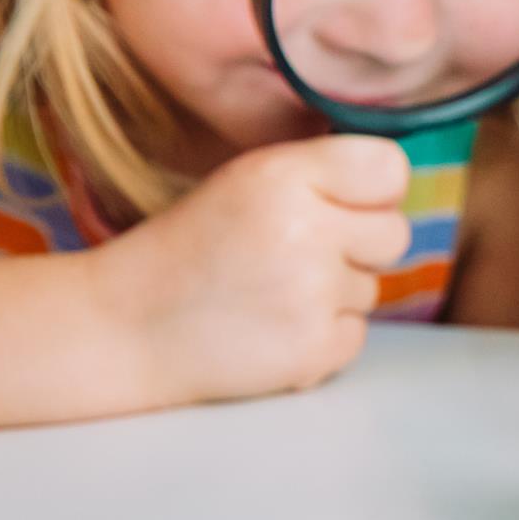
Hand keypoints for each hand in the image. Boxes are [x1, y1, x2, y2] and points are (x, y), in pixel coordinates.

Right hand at [104, 136, 412, 405]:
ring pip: (373, 288)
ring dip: (332, 294)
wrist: (120, 328)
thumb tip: (397, 182)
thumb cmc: (192, 248)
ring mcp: (311, 295)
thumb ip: (321, 174)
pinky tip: (270, 329)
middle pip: (395, 234)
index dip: (374, 191)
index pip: (389, 169)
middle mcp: (304, 230)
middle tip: (294, 254)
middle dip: (357, 245)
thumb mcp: (247, 181)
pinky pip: (357, 335)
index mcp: (283, 175)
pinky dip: (322, 337)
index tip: (344, 203)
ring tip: (266, 294)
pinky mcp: (312, 350)